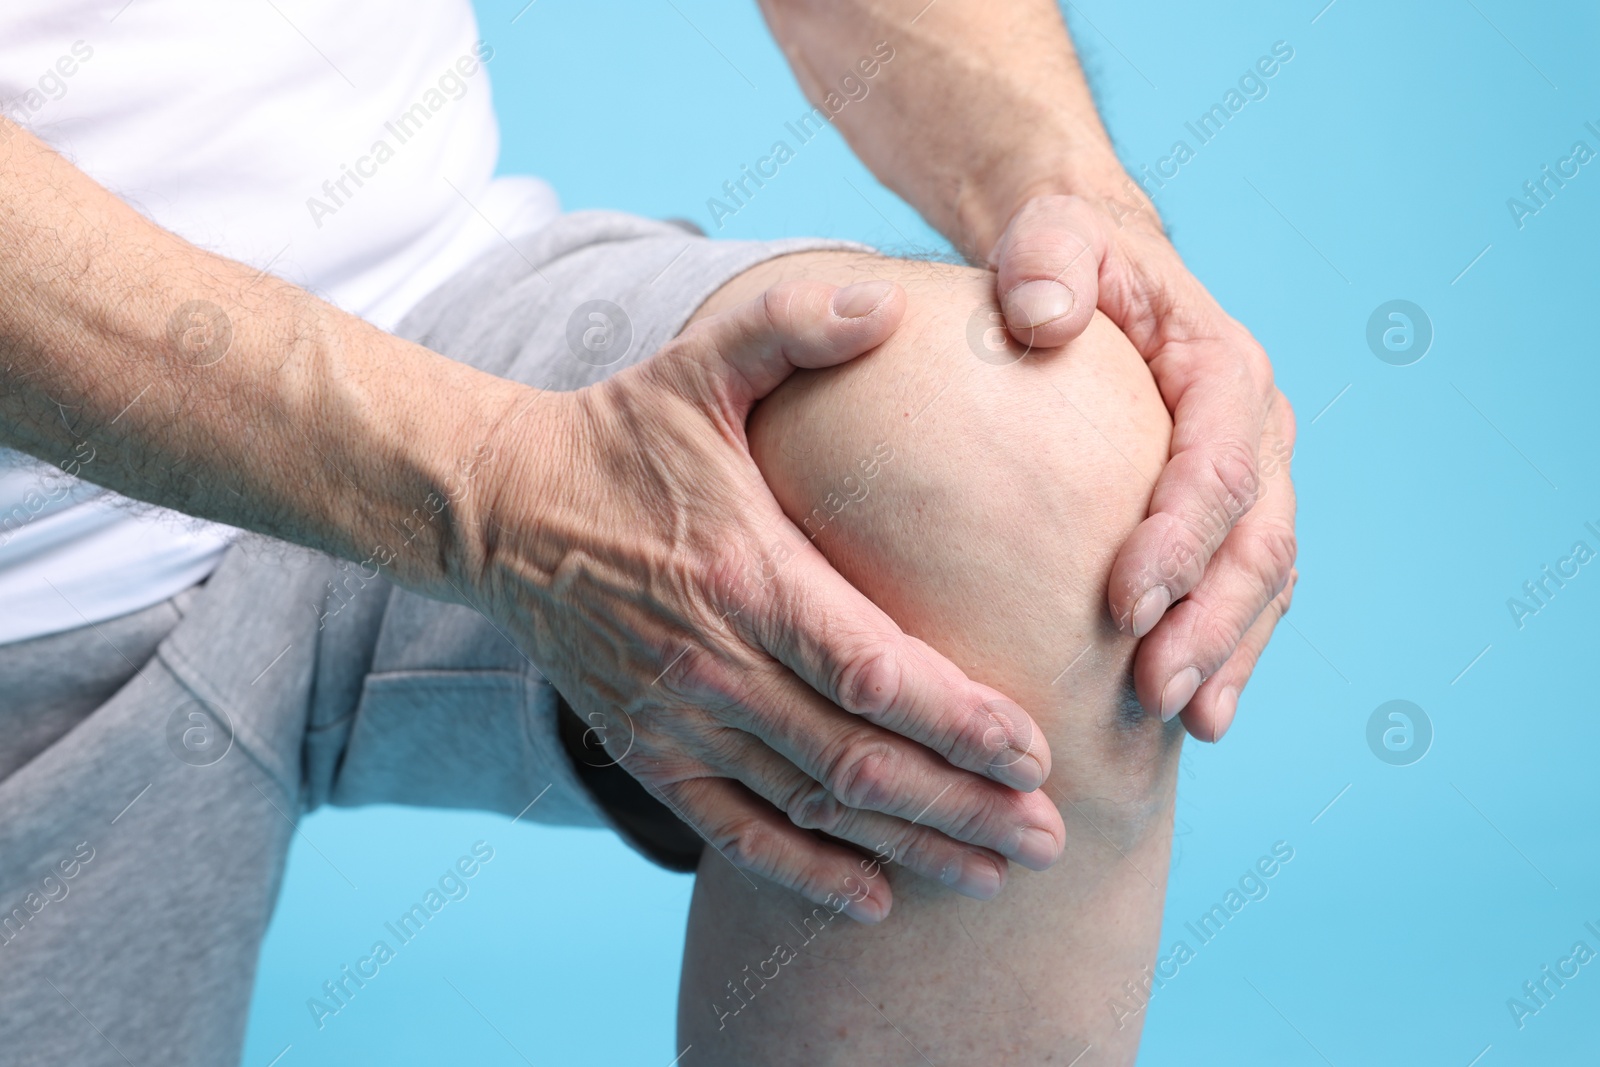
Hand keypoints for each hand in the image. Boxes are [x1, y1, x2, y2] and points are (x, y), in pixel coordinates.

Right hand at [478, 280, 1065, 920]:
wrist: (502, 508)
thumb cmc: (622, 432)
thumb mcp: (701, 358)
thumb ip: (795, 320)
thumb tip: (887, 296)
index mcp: (744, 573)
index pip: (870, 670)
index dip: (959, 720)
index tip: (1039, 750)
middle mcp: (712, 664)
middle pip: (857, 761)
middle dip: (964, 806)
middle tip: (1056, 836)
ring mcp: (676, 719)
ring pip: (811, 808)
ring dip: (910, 848)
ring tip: (999, 875)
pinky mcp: (647, 751)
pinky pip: (734, 832)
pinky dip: (805, 875)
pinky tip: (874, 901)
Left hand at [990, 192, 1297, 742]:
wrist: (1089, 271)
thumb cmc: (1062, 258)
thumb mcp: (1048, 234)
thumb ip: (1046, 260)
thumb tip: (1041, 317)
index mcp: (1223, 371)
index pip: (1217, 466)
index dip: (1179, 540)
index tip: (1122, 605)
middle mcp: (1254, 430)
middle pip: (1256, 540)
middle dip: (1212, 622)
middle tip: (1155, 692)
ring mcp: (1250, 478)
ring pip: (1263, 579)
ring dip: (1228, 652)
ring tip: (1186, 721)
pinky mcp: (1225, 518)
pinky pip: (1245, 592)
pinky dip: (1227, 651)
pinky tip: (1195, 711)